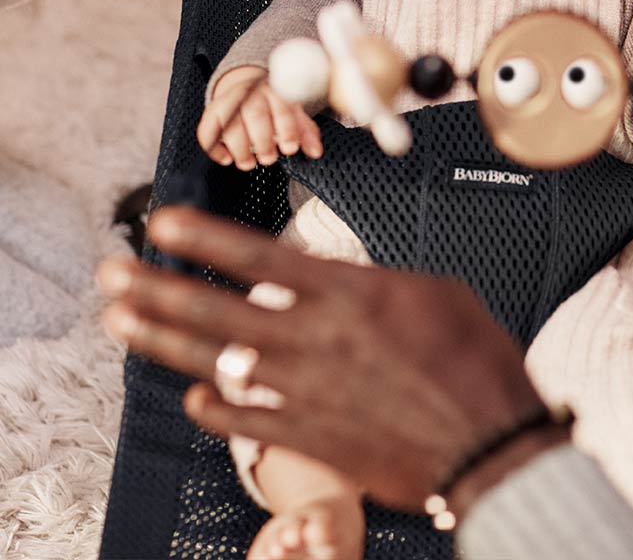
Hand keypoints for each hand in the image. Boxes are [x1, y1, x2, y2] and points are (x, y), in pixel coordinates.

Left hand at [96, 208, 561, 514]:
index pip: (258, 257)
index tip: (163, 224)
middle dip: (157, 288)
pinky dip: (214, 408)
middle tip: (112, 272)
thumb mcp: (434, 293)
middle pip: (217, 310)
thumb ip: (372, 284)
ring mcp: (305, 391)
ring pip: (216, 362)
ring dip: (163, 340)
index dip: (204, 240)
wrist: (486, 442)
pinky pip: (244, 422)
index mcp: (350, 294)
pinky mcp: (310, 438)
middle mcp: (315, 340)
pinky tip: (193, 396)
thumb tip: (336, 281)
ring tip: (121, 322)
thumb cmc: (472, 362)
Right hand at [196, 65, 322, 168]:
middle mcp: (252, 94)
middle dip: (262, 140)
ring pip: (230, 123)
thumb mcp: (294, 114)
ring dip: (239, 147)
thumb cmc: (274, 106)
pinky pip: (207, 130)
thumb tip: (315, 151)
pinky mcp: (212, 112)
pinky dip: (214, 147)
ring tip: (248, 163)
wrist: (247, 89)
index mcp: (276, 91)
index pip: (282, 108)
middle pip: (255, 115)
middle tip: (269, 159)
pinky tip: (226, 158)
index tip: (290, 148)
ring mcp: (230, 101)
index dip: (287, 129)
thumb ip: (306, 132)